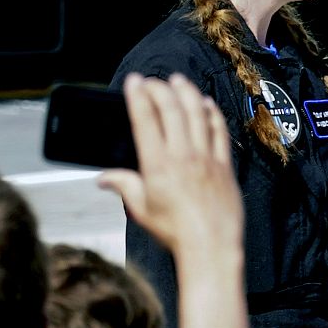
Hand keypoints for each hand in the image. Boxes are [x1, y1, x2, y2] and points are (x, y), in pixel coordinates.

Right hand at [97, 72, 242, 254]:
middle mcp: (182, 156)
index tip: (133, 81)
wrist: (210, 246)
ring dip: (186, 92)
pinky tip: (206, 103)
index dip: (137, 96)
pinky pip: (220, 131)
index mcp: (157, 165)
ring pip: (197, 114)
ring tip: (178, 81)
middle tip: (151, 81)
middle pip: (171, 109)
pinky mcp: (224, 165)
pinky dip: (212, 113)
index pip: (145, 120)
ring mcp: (206, 158)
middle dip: (159, 89)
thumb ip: (123, 186)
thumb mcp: (141, 209)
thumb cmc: (174, 231)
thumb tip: (103, 178)